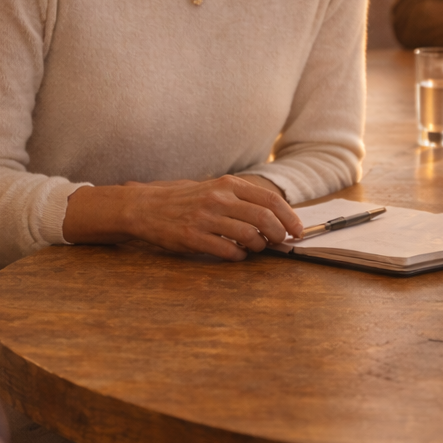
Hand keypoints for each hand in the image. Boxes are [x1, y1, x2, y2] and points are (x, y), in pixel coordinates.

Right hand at [63, 175, 302, 261]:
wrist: (145, 207)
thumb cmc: (183, 200)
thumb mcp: (213, 188)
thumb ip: (241, 199)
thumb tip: (276, 216)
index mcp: (227, 185)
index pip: (270, 200)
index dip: (289, 217)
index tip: (297, 230)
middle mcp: (218, 199)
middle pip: (264, 219)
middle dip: (278, 235)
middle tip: (280, 243)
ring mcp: (205, 218)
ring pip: (248, 237)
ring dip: (258, 248)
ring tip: (255, 249)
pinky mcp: (193, 237)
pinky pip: (227, 251)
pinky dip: (238, 257)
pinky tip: (236, 255)